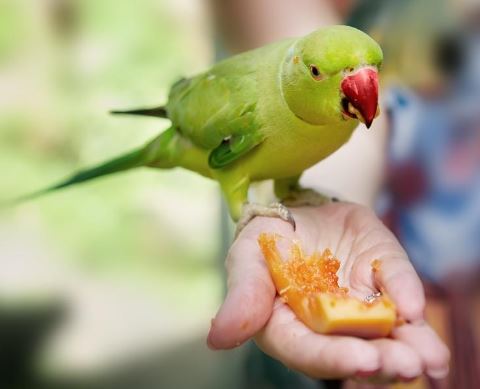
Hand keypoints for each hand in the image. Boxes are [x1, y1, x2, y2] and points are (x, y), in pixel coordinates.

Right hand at [207, 203, 449, 382]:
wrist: (292, 211)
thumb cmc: (264, 240)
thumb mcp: (247, 258)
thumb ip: (242, 296)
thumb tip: (217, 338)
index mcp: (288, 325)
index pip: (307, 350)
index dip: (332, 358)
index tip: (361, 361)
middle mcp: (327, 323)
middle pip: (353, 349)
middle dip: (382, 359)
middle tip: (408, 364)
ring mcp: (357, 301)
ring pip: (385, 331)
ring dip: (409, 346)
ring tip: (430, 358)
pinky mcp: (379, 274)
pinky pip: (395, 285)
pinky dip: (407, 294)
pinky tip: (417, 309)